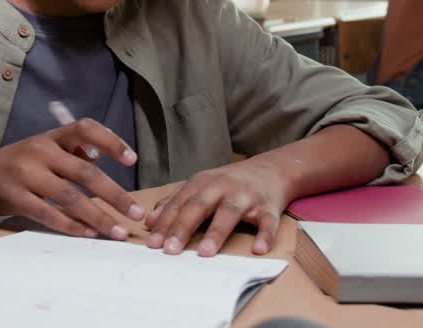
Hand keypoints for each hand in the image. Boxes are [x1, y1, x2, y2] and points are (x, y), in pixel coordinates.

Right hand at [0, 119, 143, 240]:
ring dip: (98, 217)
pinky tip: (88, 234)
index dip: (111, 141)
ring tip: (118, 232)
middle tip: (137, 212)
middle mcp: (39, 150)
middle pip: (85, 172)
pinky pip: (48, 214)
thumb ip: (69, 152)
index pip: (85, 129)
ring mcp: (25, 174)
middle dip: (115, 195)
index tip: (132, 160)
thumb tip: (103, 155)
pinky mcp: (14, 197)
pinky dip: (70, 226)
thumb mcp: (40, 150)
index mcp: (50, 137)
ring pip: (70, 197)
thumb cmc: (14, 166)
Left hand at [144, 156, 291, 257]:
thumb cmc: (230, 183)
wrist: (271, 169)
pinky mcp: (269, 207)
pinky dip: (264, 236)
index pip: (179, 203)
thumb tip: (150, 220)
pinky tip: (258, 250)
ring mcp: (246, 196)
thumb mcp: (201, 185)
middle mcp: (223, 186)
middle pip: (200, 206)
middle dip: (183, 227)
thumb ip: (176, 200)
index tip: (152, 243)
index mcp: (203, 182)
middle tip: (170, 250)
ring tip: (204, 253)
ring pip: (230, 213)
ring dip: (217, 232)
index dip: (165, 223)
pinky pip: (267, 222)